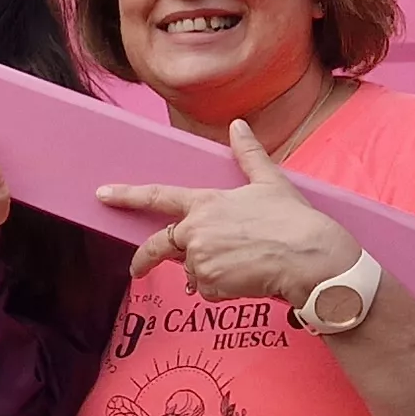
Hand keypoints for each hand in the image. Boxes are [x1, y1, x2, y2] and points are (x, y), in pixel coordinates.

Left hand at [97, 121, 360, 306]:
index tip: (102, 194)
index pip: (158, 196)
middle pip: (161, 244)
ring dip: (209, 271)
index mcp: (206, 202)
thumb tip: (239, 124)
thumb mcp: (271, 181)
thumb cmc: (294, 220)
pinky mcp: (210, 285)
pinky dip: (223, 289)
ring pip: (192, 271)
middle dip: (145, 258)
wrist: (311, 259)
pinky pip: (207, 291)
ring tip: (243, 262)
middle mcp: (196, 230)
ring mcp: (200, 259)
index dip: (127, 195)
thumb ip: (248, 154)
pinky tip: (246, 278)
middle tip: (137, 268)